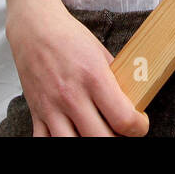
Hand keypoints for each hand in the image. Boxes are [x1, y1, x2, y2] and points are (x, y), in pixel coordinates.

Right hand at [5, 0, 148, 136]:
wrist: (35, 28)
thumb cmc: (69, 38)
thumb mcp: (101, 53)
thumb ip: (116, 79)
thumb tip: (133, 101)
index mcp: (94, 77)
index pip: (123, 118)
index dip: (138, 127)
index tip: (139, 124)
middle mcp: (72, 95)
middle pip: (101, 138)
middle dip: (117, 138)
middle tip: (120, 130)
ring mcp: (51, 107)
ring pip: (72, 145)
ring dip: (89, 142)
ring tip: (97, 132)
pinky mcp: (36, 113)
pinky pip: (44, 143)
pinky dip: (60, 143)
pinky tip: (73, 134)